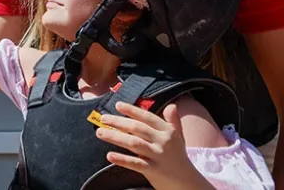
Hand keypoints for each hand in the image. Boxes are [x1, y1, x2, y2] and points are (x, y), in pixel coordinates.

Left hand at [96, 102, 212, 189]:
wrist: (187, 182)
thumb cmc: (178, 157)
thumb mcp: (178, 138)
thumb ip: (173, 121)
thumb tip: (172, 105)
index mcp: (168, 131)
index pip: (147, 117)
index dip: (132, 110)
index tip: (117, 105)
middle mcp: (163, 142)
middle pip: (137, 128)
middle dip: (118, 122)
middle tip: (102, 118)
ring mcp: (158, 156)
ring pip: (133, 143)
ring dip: (115, 137)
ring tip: (100, 133)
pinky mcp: (153, 170)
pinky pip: (135, 163)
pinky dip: (122, 159)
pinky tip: (109, 155)